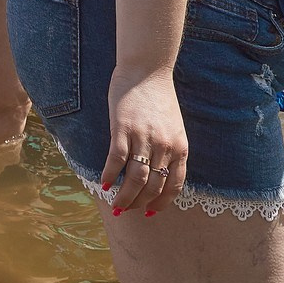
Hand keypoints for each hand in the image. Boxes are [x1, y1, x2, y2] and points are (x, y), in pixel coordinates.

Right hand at [101, 65, 186, 214]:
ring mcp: (144, 138)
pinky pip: (117, 159)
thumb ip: (168, 150)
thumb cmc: (158, 98)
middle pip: (152, 187)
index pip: (173, 186)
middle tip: (126, 209)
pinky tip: (103, 182)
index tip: (149, 212)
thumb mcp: (173, 128)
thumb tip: (157, 174)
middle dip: (139, 204)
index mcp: (180, 148)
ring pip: (135, 178)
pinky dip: (110, 174)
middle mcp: (164, 147)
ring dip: (124, 196)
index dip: (160, 203)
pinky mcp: (123, 128)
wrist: (147, 70)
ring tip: (115, 204)